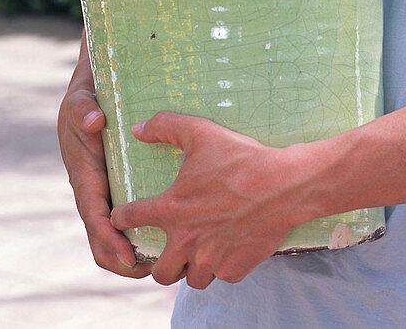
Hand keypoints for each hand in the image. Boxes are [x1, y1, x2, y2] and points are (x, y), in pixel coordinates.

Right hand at [57, 36, 151, 278]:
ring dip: (132, 252)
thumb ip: (85, 109)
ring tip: (162, 264)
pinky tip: (165, 238)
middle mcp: (94, 188)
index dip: (110, 241)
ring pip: (114, 232)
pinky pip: (127, 215)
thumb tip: (96, 121)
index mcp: (84, 175)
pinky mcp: (118, 183)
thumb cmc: (87, 94)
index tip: (129, 257)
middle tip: (151, 272)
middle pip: (102, 237)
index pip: (95, 217)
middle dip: (122, 259)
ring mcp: (106, 188)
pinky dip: (140, 232)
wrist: (92, 86)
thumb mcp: (82, 98)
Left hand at [109, 112, 306, 289]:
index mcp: (172, 210)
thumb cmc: (241, 158)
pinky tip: (230, 249)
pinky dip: (223, 266)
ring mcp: (210, 260)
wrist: (283, 185)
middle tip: (170, 249)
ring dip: (193, 267)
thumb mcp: (201, 133)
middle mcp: (186, 241)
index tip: (122, 218)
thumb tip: (137, 129)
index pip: (130, 219)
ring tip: (200, 252)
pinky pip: (221, 276)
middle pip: (159, 271)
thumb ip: (165, 127)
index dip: (122, 217)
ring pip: (191, 279)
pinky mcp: (234, 269)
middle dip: (160, 262)